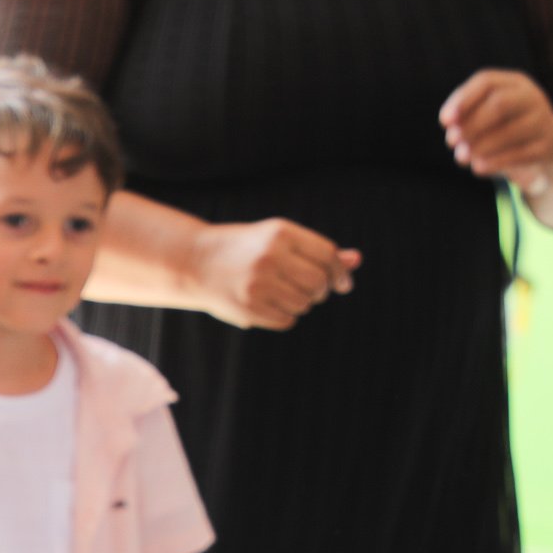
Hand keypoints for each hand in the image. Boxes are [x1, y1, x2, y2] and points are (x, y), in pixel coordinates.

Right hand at [189, 217, 360, 330]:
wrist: (196, 262)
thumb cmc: (247, 249)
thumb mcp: (280, 241)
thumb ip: (317, 251)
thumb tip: (356, 261)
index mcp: (280, 233)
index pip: (327, 256)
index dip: (340, 272)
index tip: (342, 283)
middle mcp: (270, 257)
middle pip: (319, 283)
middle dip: (321, 290)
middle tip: (311, 289)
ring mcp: (258, 284)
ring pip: (304, 303)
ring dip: (302, 303)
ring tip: (284, 293)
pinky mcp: (249, 308)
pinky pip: (287, 319)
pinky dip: (286, 315)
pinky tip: (271, 304)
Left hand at [441, 69, 552, 187]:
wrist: (545, 145)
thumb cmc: (505, 126)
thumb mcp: (487, 114)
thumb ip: (467, 115)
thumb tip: (451, 127)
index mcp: (514, 83)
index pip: (486, 81)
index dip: (463, 100)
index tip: (444, 121)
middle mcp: (531, 97)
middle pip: (500, 104)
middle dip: (472, 124)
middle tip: (451, 142)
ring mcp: (542, 121)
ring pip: (509, 131)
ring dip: (480, 146)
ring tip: (460, 157)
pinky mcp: (546, 147)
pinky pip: (519, 154)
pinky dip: (495, 162)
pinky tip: (477, 168)